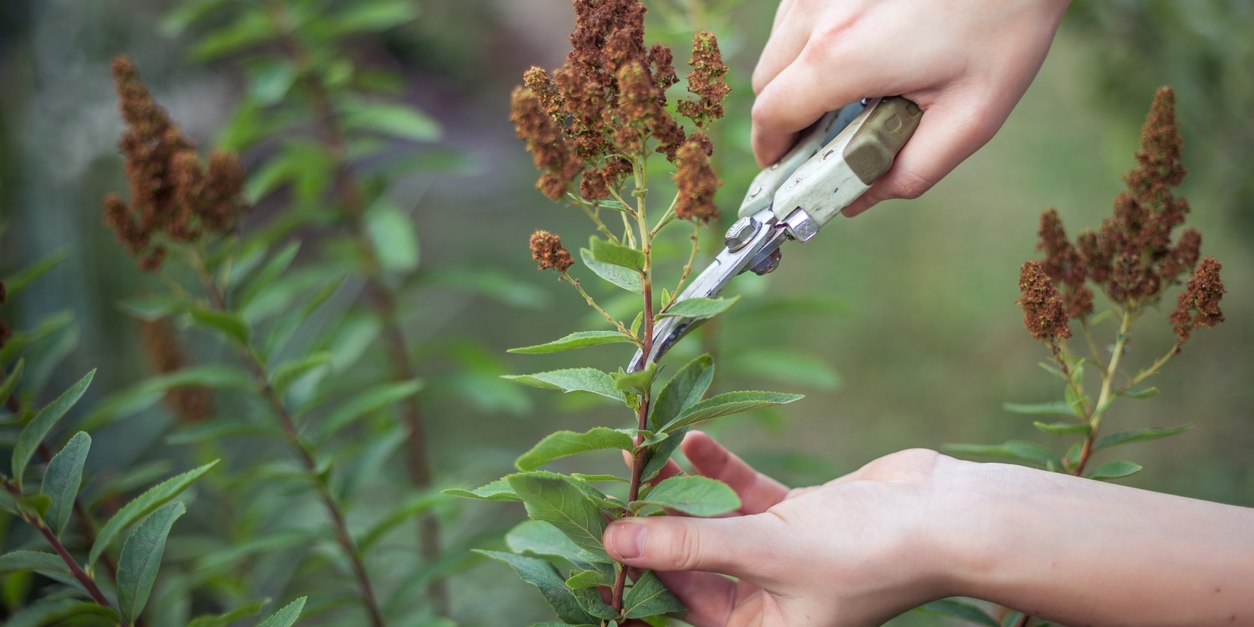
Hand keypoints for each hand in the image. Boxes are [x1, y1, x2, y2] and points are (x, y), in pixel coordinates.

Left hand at [606, 433, 961, 625]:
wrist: (949, 516)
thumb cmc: (868, 552)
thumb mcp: (767, 551)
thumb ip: (689, 547)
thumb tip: (616, 545)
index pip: (675, 607)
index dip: (634, 572)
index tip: (592, 530)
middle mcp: (765, 604)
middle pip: (688, 563)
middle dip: (652, 521)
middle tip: (613, 479)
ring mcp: (780, 558)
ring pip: (711, 524)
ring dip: (681, 490)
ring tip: (642, 450)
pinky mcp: (796, 519)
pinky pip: (743, 497)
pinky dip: (720, 471)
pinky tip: (692, 441)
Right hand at [751, 0, 1070, 215]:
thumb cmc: (1005, 21)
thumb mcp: (972, 116)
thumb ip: (910, 171)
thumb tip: (859, 200)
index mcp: (842, 57)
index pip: (771, 118)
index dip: (772, 152)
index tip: (785, 170)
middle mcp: (818, 13)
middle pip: (767, 81)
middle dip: (786, 117)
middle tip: (825, 137)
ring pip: (781, 43)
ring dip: (799, 73)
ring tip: (856, 86)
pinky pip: (801, 13)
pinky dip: (816, 37)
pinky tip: (864, 44)